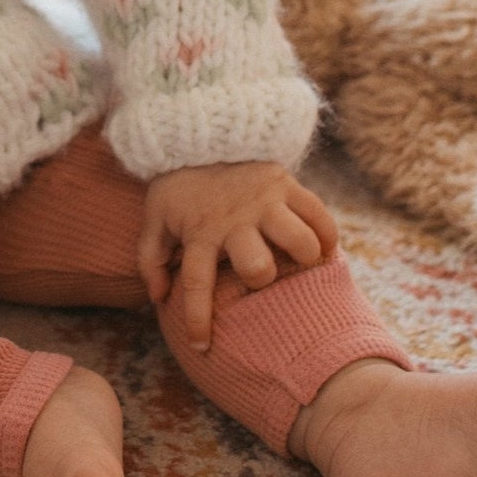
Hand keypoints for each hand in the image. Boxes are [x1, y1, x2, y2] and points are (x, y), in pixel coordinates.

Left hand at [135, 161, 338, 351]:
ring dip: (303, 256)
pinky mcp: (286, 182)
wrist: (200, 130)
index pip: (196, 282)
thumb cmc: (179, 186)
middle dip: (261, 277)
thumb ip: (150, 258)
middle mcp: (234, 220)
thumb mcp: (155, 217)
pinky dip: (327, 235)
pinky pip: (320, 214)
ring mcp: (264, 201)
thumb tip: (159, 297)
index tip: (202, 346)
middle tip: (261, 274)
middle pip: (258, 266)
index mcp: (200, 231)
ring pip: (299, 241)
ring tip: (299, 261)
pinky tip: (322, 248)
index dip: (198, 318)